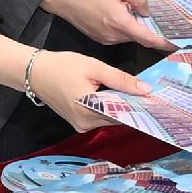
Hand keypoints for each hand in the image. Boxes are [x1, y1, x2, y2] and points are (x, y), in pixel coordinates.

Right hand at [25, 47, 148, 129]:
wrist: (34, 72)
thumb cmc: (62, 66)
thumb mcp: (94, 67)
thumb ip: (120, 79)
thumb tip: (145, 89)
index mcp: (90, 110)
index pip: (124, 113)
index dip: (141, 106)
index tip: (157, 100)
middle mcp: (86, 124)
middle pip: (118, 117)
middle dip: (132, 105)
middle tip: (148, 93)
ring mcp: (81, 125)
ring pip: (110, 118)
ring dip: (121, 107)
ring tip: (136, 93)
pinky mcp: (78, 122)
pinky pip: (100, 117)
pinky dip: (109, 108)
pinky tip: (116, 96)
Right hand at [45, 0, 163, 47]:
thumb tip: (147, 9)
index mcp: (120, 23)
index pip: (147, 38)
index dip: (162, 42)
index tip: (174, 43)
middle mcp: (113, 36)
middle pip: (139, 37)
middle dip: (148, 29)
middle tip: (157, 18)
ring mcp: (105, 39)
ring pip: (128, 35)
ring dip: (134, 26)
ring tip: (133, 9)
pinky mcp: (99, 38)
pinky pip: (118, 35)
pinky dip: (124, 27)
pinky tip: (121, 13)